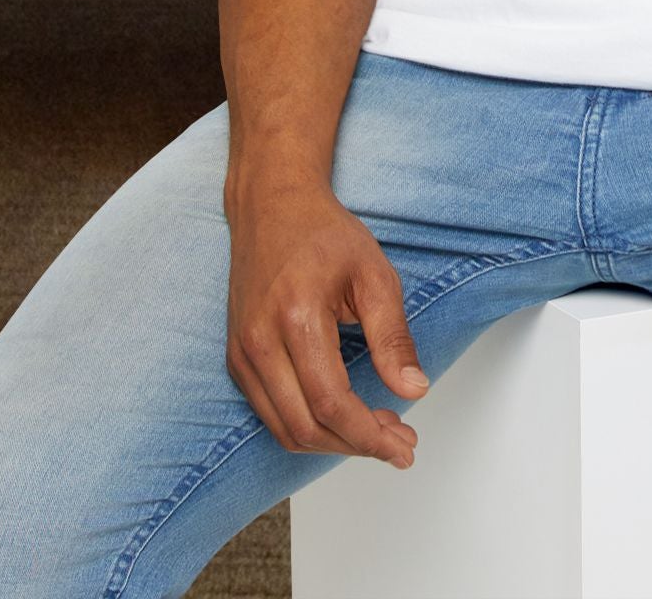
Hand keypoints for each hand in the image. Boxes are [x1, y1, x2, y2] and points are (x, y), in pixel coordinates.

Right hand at [224, 173, 427, 468]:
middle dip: (357, 446)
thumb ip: (393, 337)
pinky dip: (308, 427)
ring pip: (284, 430)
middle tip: (399, 443)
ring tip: (378, 432)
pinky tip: (343, 418)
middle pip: (305, 428)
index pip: (331, 404)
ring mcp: (242, 353)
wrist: (272, 206)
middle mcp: (259, 342)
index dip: (369, 437)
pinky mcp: (237, 358)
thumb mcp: (374, 274)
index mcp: (296, 318)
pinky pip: (271, 413)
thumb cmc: (323, 233)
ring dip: (333, 444)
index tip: (403, 446)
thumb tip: (414, 390)